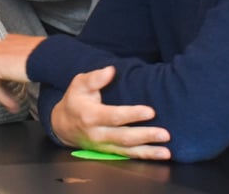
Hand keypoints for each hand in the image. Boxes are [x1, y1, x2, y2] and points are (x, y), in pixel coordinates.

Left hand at [0, 34, 44, 111]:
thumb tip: (30, 75)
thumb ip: (28, 64)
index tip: (16, 90)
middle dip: (6, 88)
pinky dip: (3, 97)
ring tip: (15, 106)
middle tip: (15, 101)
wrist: (51, 57)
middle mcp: (2, 45)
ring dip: (5, 95)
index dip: (10, 79)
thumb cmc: (51, 58)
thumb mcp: (37, 58)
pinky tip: (13, 105)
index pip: (4, 62)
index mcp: (11, 41)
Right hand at [49, 66, 170, 159]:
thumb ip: (94, 78)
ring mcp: (103, 146)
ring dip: (148, 151)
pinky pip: (127, 157)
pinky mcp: (108, 152)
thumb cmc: (75, 101)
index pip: (114, 116)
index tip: (151, 111)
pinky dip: (144, 157)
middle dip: (145, 136)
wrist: (62, 125)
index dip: (132, 114)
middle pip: (123, 137)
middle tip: (165, 134)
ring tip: (166, 152)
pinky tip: (159, 156)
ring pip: (127, 150)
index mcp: (90, 115)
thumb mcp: (79, 85)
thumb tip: (110, 70)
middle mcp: (97, 134)